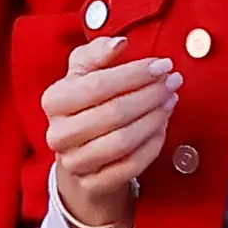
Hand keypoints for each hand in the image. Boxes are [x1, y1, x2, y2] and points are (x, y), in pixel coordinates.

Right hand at [41, 35, 178, 227]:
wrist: (81, 157)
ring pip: (123, 141)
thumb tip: (119, 43)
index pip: (96, 85)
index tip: (162, 65)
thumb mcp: (84, 74)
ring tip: (170, 101)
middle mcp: (58, 133)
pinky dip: (153, 144)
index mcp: (53, 100)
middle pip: (113, 113)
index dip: (134, 74)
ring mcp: (74, 162)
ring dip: (154, 119)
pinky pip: (132, 165)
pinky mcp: (93, 184)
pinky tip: (162, 126)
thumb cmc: (87, 106)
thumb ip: (98, 53)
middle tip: (173, 82)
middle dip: (150, 95)